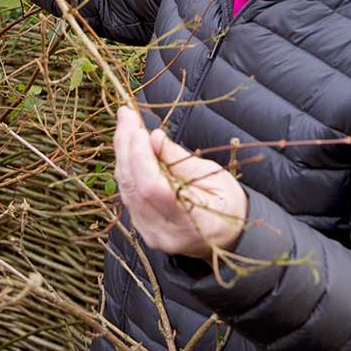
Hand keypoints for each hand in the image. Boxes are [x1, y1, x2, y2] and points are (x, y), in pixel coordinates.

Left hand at [114, 106, 246, 259]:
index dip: (141, 157)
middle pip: (134, 187)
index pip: (153, 189)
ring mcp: (151, 234)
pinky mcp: (142, 228)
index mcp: (193, 222)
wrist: (226, 235)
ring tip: (125, 123)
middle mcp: (165, 233)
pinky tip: (128, 145)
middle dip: (127, 146)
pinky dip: (126, 166)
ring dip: (123, 153)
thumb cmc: (227, 203)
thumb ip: (180, 160)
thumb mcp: (213, 176)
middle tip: (126, 114)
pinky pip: (128, 193)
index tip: (138, 129)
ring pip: (126, 188)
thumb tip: (154, 137)